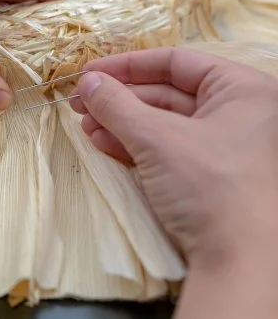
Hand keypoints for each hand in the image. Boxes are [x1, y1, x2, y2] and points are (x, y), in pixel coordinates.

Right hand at [69, 47, 277, 266]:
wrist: (238, 259)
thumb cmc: (210, 186)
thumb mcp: (157, 138)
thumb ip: (118, 105)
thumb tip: (88, 81)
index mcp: (241, 89)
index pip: (176, 62)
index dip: (127, 65)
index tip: (89, 72)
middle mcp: (236, 113)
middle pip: (165, 93)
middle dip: (118, 98)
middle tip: (79, 101)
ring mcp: (222, 146)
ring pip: (161, 123)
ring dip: (119, 122)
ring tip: (85, 124)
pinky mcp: (206, 174)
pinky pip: (165, 148)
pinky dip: (132, 144)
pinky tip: (102, 142)